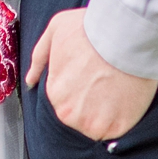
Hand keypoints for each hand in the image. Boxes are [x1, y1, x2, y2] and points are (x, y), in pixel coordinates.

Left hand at [25, 8, 156, 141]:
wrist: (124, 34)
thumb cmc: (89, 30)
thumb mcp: (55, 31)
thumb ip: (39, 58)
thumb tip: (31, 81)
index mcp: (54, 94)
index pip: (64, 99)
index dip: (80, 85)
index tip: (92, 73)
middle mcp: (69, 114)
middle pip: (80, 115)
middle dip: (91, 101)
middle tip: (105, 79)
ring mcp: (94, 124)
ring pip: (98, 124)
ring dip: (107, 111)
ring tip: (116, 86)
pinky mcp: (117, 128)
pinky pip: (117, 128)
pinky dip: (123, 116)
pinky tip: (126, 96)